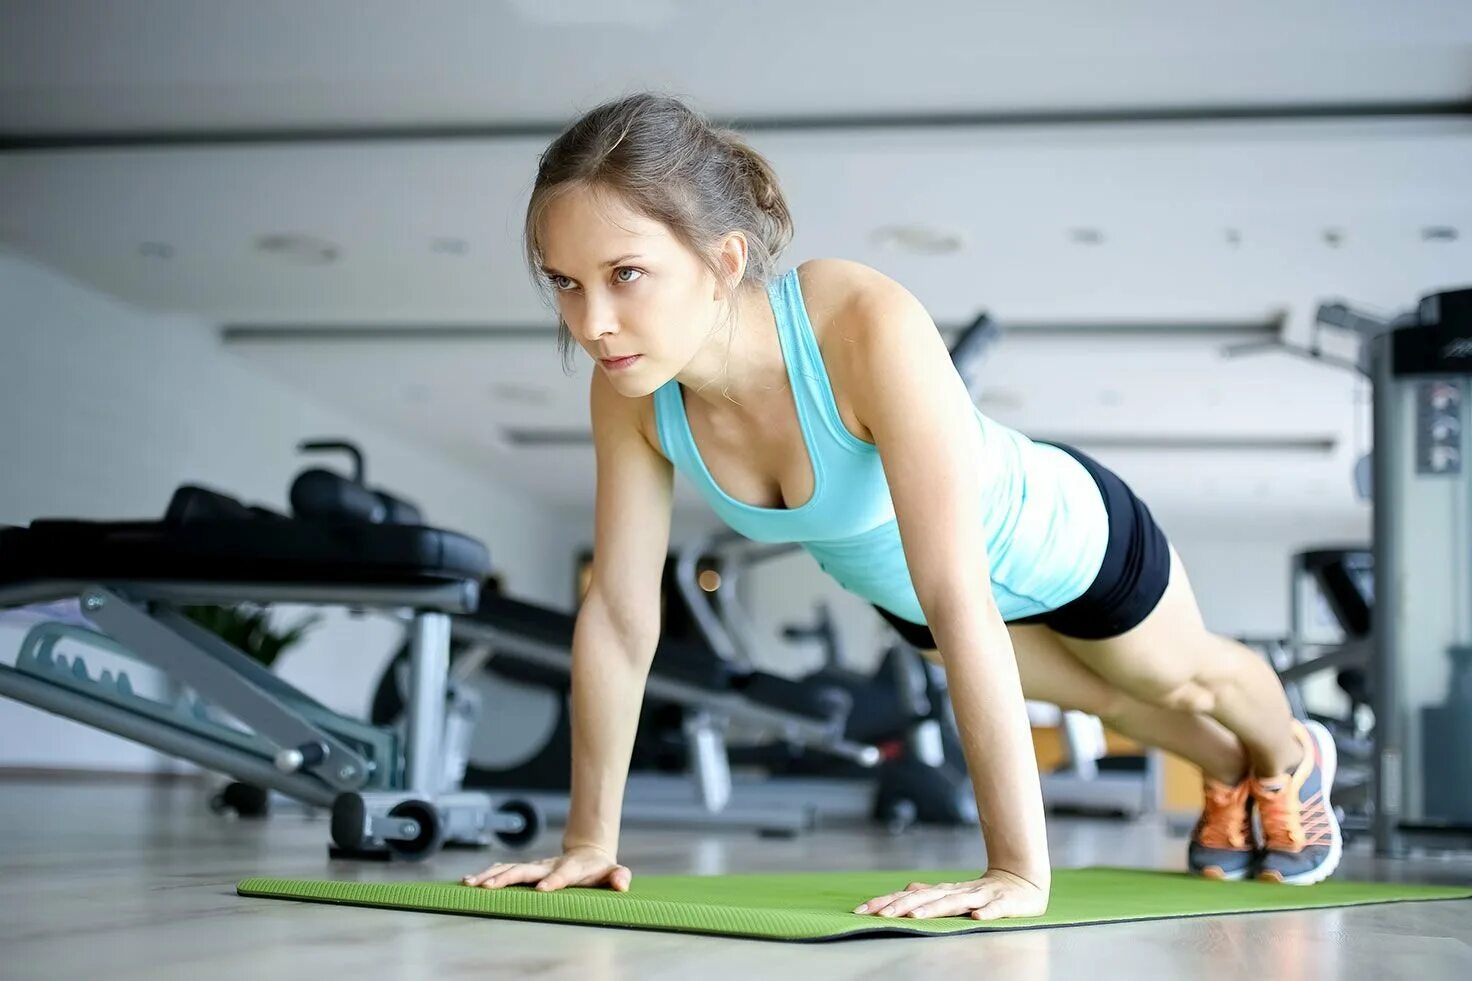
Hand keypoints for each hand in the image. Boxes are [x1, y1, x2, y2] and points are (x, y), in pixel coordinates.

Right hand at [461, 844, 631, 892]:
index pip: (562, 874)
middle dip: (507, 878)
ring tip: (471, 884)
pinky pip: (503, 871)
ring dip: (490, 876)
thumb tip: (622, 883)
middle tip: (489, 888)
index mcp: (570, 867)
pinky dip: (487, 875)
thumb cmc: (599, 870)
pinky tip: (469, 882)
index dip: (553, 881)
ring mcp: (535, 866)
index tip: (542, 890)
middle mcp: (548, 865)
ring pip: (509, 869)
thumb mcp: (613, 873)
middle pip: (526, 870)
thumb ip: (618, 877)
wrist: (587, 855)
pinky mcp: (526, 870)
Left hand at [852, 868, 1048, 920]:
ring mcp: (979, 896)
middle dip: (902, 907)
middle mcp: (957, 892)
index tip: (861, 910)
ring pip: (954, 902)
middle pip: (925, 899)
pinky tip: (977, 917)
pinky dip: (986, 912)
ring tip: (916, 917)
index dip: (885, 902)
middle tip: (880, 915)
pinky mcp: (1003, 903)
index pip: (909, 896)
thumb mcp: (953, 894)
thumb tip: (905, 890)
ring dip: (935, 909)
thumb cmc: (983, 892)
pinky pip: (994, 909)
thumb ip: (931, 894)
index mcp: (944, 891)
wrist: (1021, 882)